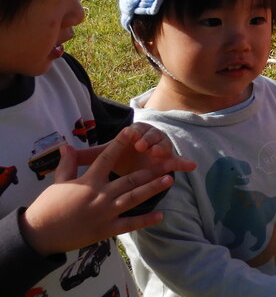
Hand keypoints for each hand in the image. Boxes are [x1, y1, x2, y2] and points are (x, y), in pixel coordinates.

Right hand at [19, 126, 190, 255]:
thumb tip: (66, 145)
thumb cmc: (49, 206)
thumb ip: (68, 163)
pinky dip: (146, 220)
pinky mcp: (106, 229)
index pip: (107, 158)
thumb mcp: (59, 181)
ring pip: (134, 198)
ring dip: (153, 189)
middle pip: (129, 179)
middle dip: (150, 170)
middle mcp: (100, 195)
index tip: (133, 131)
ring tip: (169, 180)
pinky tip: (161, 214)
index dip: (120, 143)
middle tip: (167, 162)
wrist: (40, 233)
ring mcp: (105, 213)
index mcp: (88, 181)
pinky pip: (130, 224)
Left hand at [77, 123, 195, 176]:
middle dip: (148, 140)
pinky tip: (191, 166)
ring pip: (164, 144)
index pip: (134, 130)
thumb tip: (63, 149)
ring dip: (162, 148)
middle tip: (143, 147)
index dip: (134, 133)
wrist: (135, 166)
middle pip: (151, 135)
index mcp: (133, 134)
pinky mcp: (169, 159)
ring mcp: (161, 148)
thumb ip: (87, 155)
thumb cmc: (119, 158)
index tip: (131, 138)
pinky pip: (177, 160)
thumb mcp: (103, 157)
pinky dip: (184, 162)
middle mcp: (149, 138)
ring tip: (158, 155)